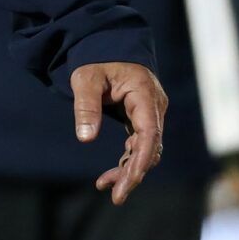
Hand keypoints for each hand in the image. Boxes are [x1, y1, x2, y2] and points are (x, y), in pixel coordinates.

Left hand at [70, 61, 168, 204]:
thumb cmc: (95, 59)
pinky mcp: (141, 117)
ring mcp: (149, 112)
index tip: (130, 180)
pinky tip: (111, 175)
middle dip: (134, 172)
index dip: (142, 159)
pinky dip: (127, 159)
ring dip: (129, 168)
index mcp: (144, 94)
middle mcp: (153, 106)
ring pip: (146, 148)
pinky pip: (139, 143)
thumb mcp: (85, 79)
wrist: (106, 43)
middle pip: (150, 146)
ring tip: (105, 185)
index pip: (149, 133)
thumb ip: (86, 107)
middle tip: (116, 196)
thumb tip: (86, 139)